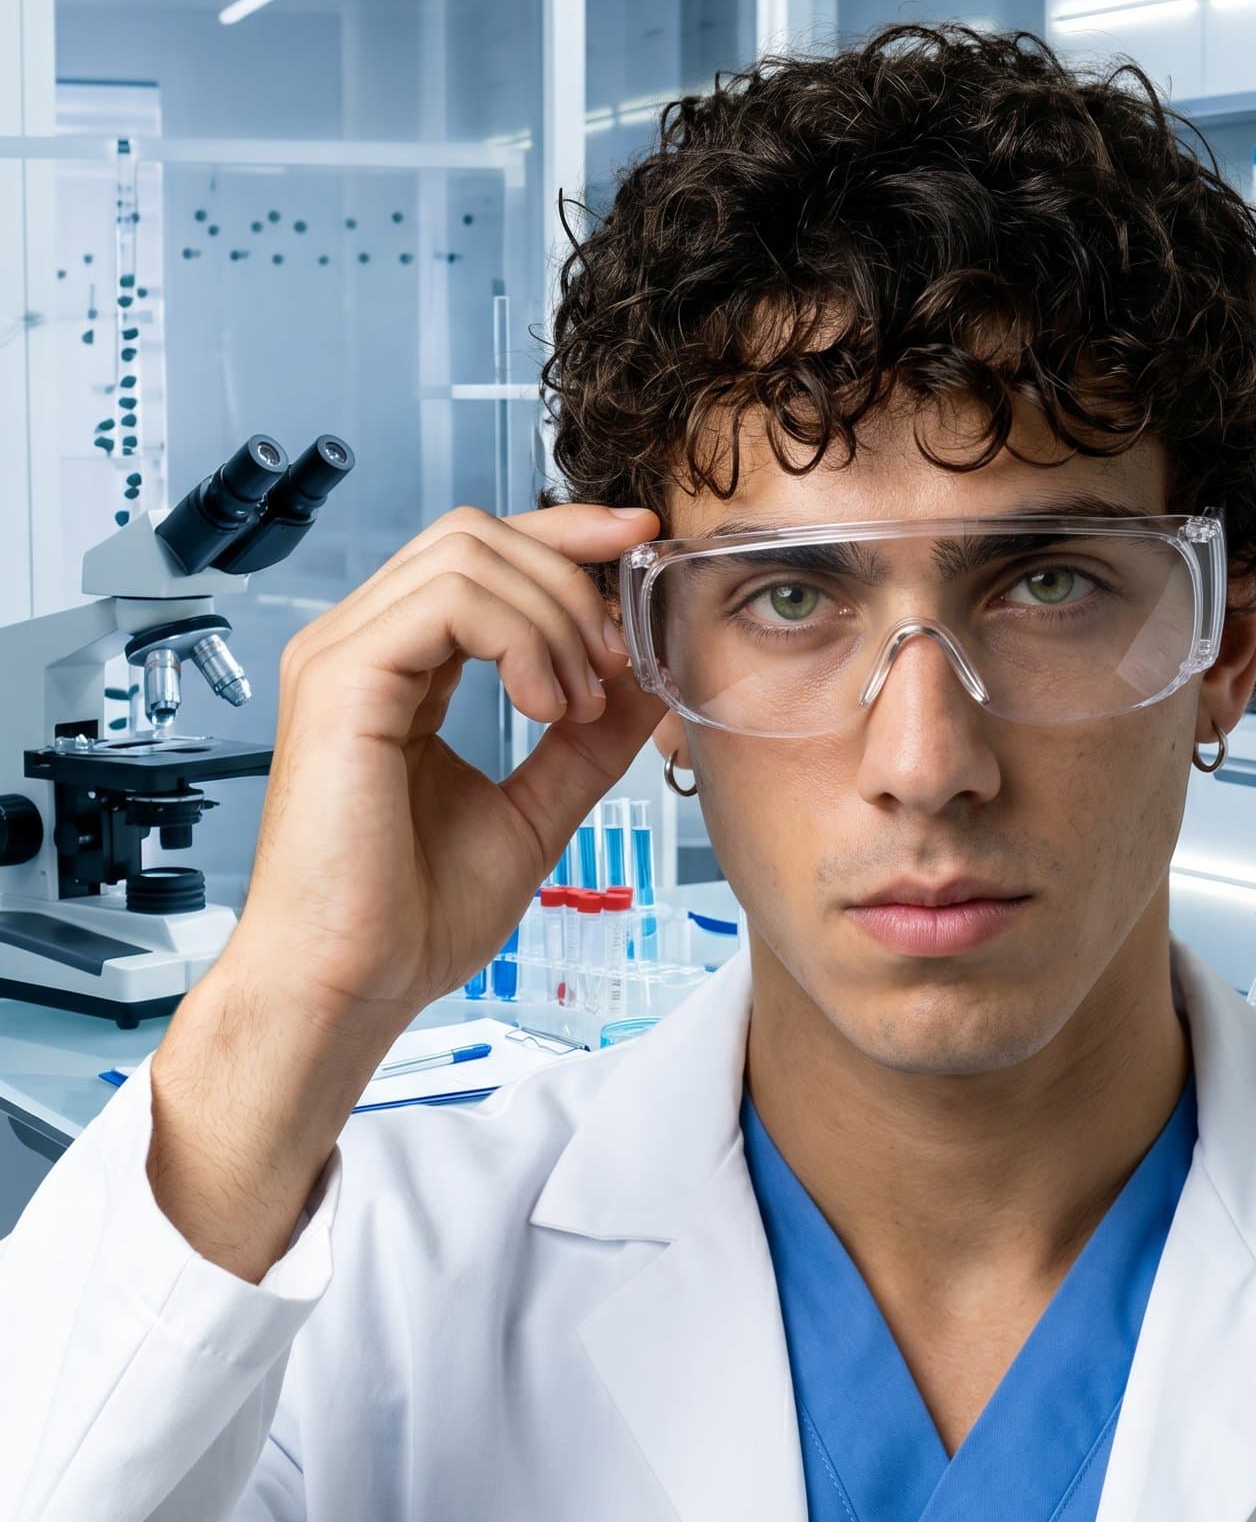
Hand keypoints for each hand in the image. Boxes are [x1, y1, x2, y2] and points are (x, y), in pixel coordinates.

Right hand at [146, 504, 660, 1281]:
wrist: (353, 988)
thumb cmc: (412, 921)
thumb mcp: (535, 809)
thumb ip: (588, 740)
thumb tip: (650, 676)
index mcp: (398, 670)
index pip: (484, 558)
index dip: (569, 538)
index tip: (643, 549)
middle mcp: (361, 646)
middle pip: (478, 534)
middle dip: (574, 577)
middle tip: (624, 661)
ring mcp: (341, 655)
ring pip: (469, 553)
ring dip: (558, 619)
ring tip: (581, 707)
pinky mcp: (340, 678)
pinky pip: (452, 600)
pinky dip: (525, 639)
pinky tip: (552, 708)